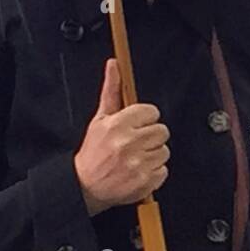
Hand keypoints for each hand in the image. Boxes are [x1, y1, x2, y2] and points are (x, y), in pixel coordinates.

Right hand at [73, 59, 169, 215]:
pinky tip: (138, 171)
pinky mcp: (145, 181)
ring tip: (135, 158)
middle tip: (135, 144)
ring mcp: (138, 163)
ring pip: (165, 151)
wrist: (84, 186)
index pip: (152, 112)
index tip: (136, 127)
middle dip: (150, 137)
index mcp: (118, 125)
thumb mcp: (99, 119)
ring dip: (153, 155)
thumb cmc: (93, 152)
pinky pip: (164, 170)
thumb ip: (111, 90)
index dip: (145, 120)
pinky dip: (154, 173)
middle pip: (162, 131)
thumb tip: (114, 65)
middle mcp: (129, 143)